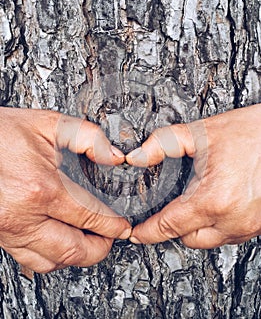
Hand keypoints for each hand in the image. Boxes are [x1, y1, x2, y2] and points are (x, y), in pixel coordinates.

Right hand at [0, 107, 130, 272]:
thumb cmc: (1, 134)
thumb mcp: (49, 123)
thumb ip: (87, 137)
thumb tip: (113, 155)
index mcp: (41, 188)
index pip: (89, 217)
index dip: (112, 226)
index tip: (122, 227)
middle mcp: (23, 216)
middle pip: (72, 251)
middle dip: (99, 249)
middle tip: (110, 239)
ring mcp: (8, 229)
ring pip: (49, 262)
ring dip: (75, 257)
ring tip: (88, 242)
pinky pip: (28, 259)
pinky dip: (50, 257)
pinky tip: (59, 243)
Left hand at [127, 104, 260, 247]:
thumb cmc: (255, 133)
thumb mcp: (204, 132)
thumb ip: (164, 143)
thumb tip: (138, 156)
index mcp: (214, 199)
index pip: (170, 225)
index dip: (148, 232)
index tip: (136, 234)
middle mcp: (233, 219)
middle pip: (188, 239)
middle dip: (172, 227)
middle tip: (163, 211)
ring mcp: (249, 226)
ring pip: (209, 240)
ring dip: (195, 227)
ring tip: (192, 203)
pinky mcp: (260, 225)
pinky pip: (230, 235)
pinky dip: (216, 225)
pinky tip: (214, 205)